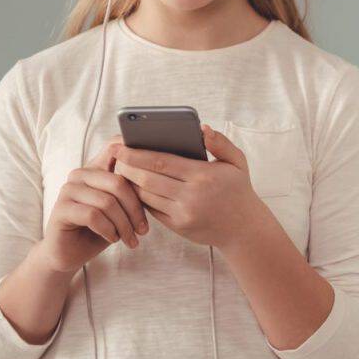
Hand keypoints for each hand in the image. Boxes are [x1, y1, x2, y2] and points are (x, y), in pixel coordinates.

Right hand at [40, 136, 148, 274]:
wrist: (71, 253)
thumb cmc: (102, 228)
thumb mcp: (122, 208)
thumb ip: (134, 190)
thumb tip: (159, 176)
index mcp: (96, 167)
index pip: (117, 152)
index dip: (137, 160)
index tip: (155, 179)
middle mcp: (80, 174)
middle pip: (118, 182)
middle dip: (135, 209)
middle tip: (143, 230)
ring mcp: (68, 190)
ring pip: (107, 202)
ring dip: (124, 225)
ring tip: (130, 239)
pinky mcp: (60, 209)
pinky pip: (92, 216)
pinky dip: (108, 230)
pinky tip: (113, 239)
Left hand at [111, 124, 264, 249]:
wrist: (244, 229)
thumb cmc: (239, 190)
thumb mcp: (237, 162)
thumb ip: (221, 142)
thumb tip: (201, 129)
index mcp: (203, 176)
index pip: (161, 162)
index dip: (137, 154)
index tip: (121, 146)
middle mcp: (190, 196)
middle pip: (148, 179)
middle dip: (127, 167)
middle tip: (115, 157)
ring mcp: (182, 214)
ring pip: (146, 196)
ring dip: (131, 183)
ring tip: (122, 170)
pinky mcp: (178, 226)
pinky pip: (152, 210)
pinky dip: (141, 198)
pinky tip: (136, 187)